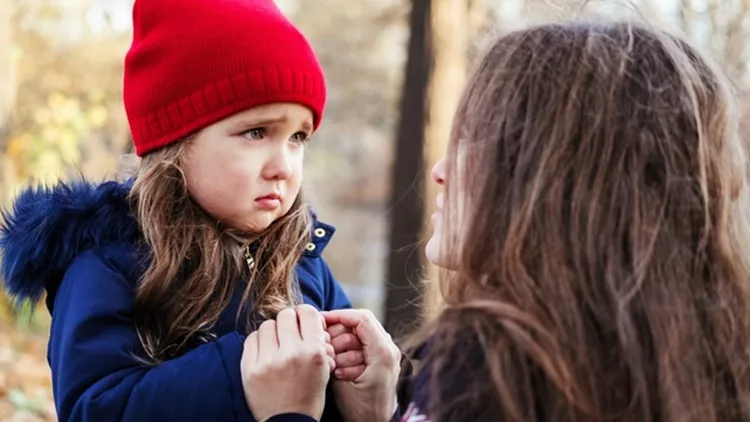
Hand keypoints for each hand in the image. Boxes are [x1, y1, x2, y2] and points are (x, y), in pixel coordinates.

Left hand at [241, 305, 333, 420]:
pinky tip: (264, 352)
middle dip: (289, 322)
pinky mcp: (249, 369)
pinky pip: (251, 339)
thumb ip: (318, 341)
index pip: (307, 313)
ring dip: (273, 331)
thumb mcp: (324, 368)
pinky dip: (258, 342)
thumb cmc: (309, 395)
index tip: (302, 320)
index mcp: (313, 352)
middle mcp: (291, 354)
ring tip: (276, 345)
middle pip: (286, 314)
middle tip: (289, 332)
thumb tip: (308, 317)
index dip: (305, 314)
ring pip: (267, 325)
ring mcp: (268, 361)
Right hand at [323, 309, 400, 421]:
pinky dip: (348, 351)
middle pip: (359, 323)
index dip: (338, 316)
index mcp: (383, 352)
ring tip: (334, 362)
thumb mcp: (342, 382)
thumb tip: (324, 334)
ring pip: (359, 334)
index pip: (361, 318)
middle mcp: (389, 348)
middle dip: (339, 333)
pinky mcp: (382, 359)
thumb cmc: (361, 410)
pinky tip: (340, 366)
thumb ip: (335, 355)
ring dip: (342, 344)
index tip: (320, 321)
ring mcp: (387, 353)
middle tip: (325, 346)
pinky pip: (363, 344)